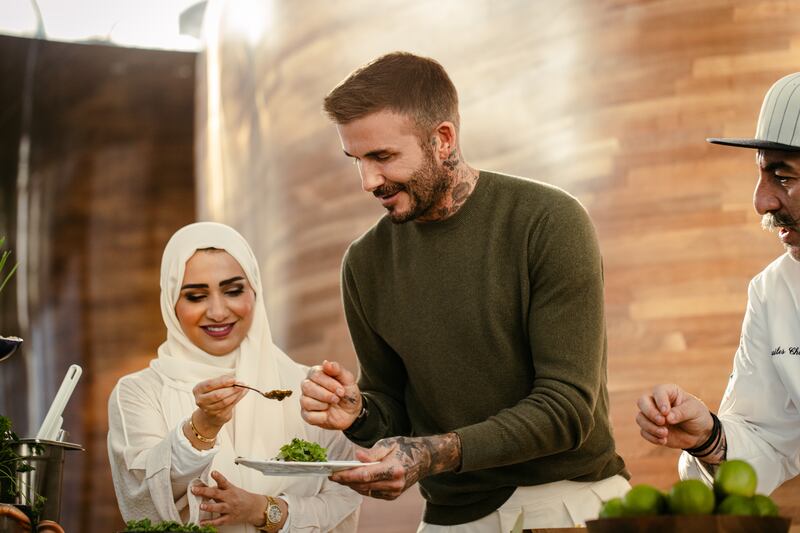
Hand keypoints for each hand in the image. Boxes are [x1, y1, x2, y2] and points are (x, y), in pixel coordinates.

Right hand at [192, 375, 247, 430]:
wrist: (210, 413)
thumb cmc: (213, 394)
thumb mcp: (215, 385)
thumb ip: (224, 381)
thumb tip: (237, 380)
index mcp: (198, 389)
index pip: (210, 385)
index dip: (223, 382)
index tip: (233, 379)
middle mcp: (201, 400)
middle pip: (218, 394)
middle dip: (231, 389)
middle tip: (241, 384)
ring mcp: (208, 409)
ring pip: (225, 401)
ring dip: (236, 394)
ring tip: (243, 388)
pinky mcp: (217, 415)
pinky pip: (229, 406)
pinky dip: (237, 399)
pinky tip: (241, 394)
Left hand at [193, 471, 273, 526]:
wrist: (254, 508)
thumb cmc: (242, 498)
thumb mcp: (232, 489)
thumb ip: (220, 488)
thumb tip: (205, 486)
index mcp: (230, 489)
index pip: (224, 481)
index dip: (218, 477)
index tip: (213, 472)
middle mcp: (230, 498)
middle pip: (217, 494)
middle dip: (205, 491)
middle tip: (195, 489)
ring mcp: (230, 509)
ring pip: (219, 508)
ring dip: (210, 507)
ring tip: (201, 506)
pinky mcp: (229, 518)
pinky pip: (219, 521)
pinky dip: (210, 523)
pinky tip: (202, 522)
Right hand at [300, 360, 360, 429]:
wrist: (352, 412)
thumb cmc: (348, 393)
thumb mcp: (348, 380)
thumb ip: (337, 369)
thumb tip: (326, 363)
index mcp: (317, 374)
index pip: (315, 375)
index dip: (329, 383)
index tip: (341, 390)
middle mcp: (308, 386)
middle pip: (307, 387)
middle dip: (326, 394)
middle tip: (337, 398)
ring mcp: (305, 400)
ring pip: (306, 401)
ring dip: (324, 405)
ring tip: (332, 405)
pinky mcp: (306, 414)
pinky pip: (308, 416)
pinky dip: (321, 416)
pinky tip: (327, 413)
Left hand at [329, 433, 460, 499]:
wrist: (424, 459)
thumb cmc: (406, 448)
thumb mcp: (389, 444)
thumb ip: (372, 453)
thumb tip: (357, 457)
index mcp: (394, 469)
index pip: (365, 475)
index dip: (348, 475)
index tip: (334, 473)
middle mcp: (395, 484)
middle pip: (363, 485)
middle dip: (346, 481)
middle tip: (332, 475)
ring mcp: (394, 492)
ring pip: (366, 491)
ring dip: (351, 484)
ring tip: (339, 477)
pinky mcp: (392, 495)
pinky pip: (372, 493)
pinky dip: (361, 486)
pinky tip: (353, 480)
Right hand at [636, 383, 713, 448]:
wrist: (699, 434)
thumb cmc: (697, 416)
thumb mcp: (694, 411)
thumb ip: (681, 412)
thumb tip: (667, 418)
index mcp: (668, 392)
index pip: (658, 391)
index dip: (660, 401)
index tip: (666, 412)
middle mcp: (656, 402)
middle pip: (642, 402)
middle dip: (650, 413)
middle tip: (662, 421)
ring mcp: (652, 416)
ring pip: (640, 418)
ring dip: (650, 427)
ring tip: (665, 434)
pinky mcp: (651, 429)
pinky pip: (643, 432)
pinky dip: (652, 437)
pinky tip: (664, 440)